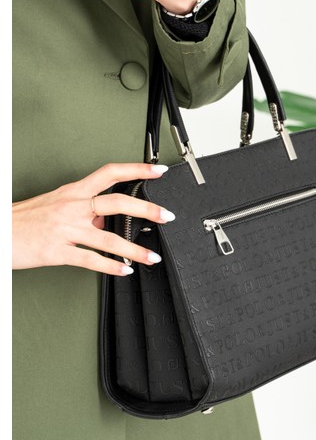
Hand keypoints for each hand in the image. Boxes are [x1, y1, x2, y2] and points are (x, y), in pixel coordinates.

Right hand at [12, 163, 174, 275]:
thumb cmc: (25, 218)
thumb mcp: (57, 204)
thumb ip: (84, 209)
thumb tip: (108, 220)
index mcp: (73, 191)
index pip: (111, 173)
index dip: (137, 169)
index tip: (158, 170)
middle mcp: (72, 206)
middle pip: (116, 203)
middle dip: (146, 210)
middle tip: (166, 216)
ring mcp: (65, 229)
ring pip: (108, 238)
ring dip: (134, 249)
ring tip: (151, 256)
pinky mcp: (57, 251)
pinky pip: (90, 260)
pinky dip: (111, 267)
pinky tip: (124, 270)